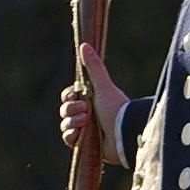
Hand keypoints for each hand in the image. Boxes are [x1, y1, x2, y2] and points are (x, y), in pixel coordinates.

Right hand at [59, 39, 115, 159]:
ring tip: (87, 122)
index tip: (77, 94)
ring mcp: (86, 129)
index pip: (68, 97)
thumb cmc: (116, 108)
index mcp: (90, 100)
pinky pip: (69, 139)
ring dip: (73, 122)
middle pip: (64, 110)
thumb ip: (94, 67)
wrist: (125, 133)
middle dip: (72, 109)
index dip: (69, 96)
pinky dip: (72, 136)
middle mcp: (87, 114)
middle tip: (87, 110)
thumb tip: (85, 45)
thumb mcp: (103, 86)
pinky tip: (80, 134)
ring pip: (65, 124)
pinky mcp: (87, 144)